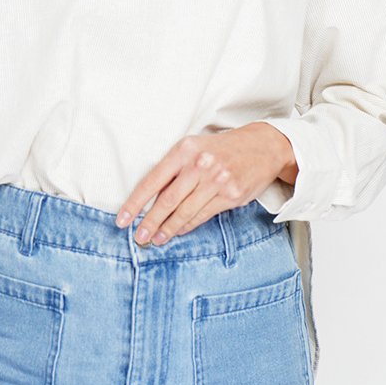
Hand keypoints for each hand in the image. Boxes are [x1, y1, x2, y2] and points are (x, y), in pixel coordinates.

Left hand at [114, 123, 297, 245]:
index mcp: (185, 149)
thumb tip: (150, 199)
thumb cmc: (222, 148)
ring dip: (167, 229)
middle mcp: (200, 164)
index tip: (122, 218)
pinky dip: (187, 226)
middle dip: (149, 222)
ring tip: (155, 239)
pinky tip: (177, 231)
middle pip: (167, 200)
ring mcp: (217, 180)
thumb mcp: (195, 148)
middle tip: (138, 236)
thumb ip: (174, 169)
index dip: (135, 202)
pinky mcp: (231, 195)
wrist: (263, 146)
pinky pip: (202, 215)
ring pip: (184, 211)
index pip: (153, 180)